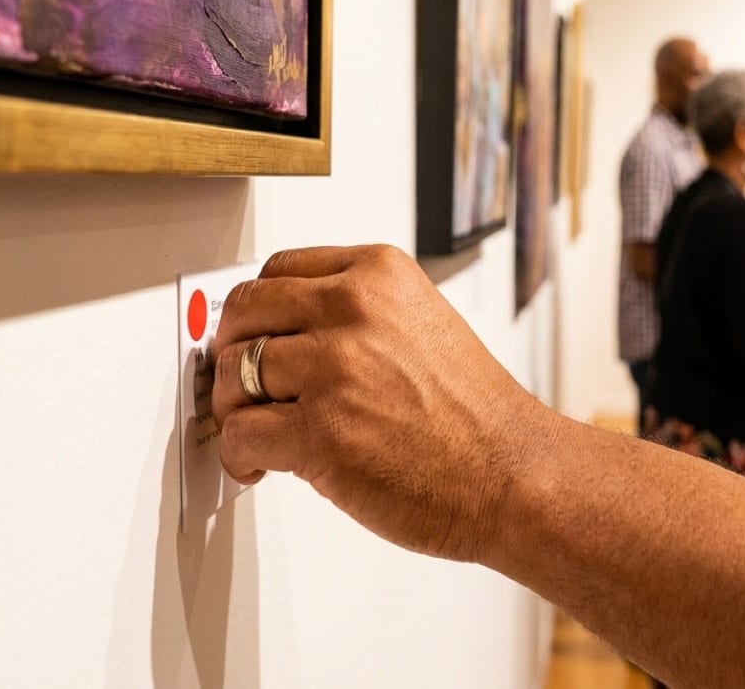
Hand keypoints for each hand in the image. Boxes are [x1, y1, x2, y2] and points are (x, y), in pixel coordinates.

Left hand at [210, 246, 552, 562]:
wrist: (514, 474)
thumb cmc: (476, 415)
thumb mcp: (422, 325)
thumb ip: (357, 318)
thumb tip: (285, 336)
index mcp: (379, 275)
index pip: (279, 269)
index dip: (256, 311)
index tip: (252, 336)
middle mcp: (353, 310)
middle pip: (244, 312)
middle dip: (230, 354)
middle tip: (238, 385)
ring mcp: (335, 370)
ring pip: (231, 375)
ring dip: (233, 410)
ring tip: (258, 431)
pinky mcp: (320, 433)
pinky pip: (239, 435)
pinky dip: (239, 456)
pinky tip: (260, 466)